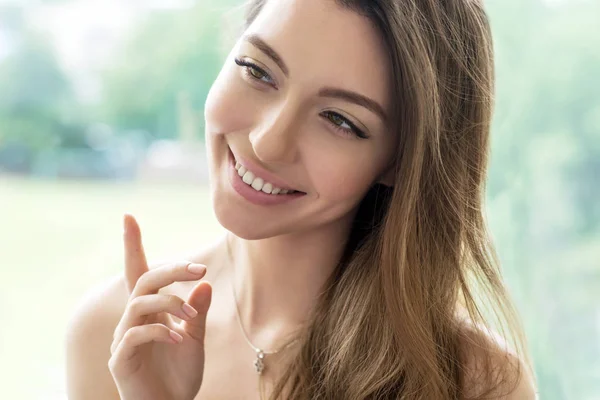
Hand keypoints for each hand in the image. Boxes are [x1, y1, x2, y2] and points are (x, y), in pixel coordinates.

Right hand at [108, 214, 211, 399]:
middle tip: (199, 269)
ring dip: (169, 303)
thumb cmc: (179, 374)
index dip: (132, 245)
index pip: (138, 272)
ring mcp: (124, 339)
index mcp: (150, 311)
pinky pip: (136, 333)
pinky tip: (178, 337)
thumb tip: (204, 283)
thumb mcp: (195, 339)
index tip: (128, 217)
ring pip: (138, 303)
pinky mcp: (121, 359)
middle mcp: (132, 319)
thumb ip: (197, 312)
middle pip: (143, 281)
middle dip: (171, 270)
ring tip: (191, 316)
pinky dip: (159, 330)